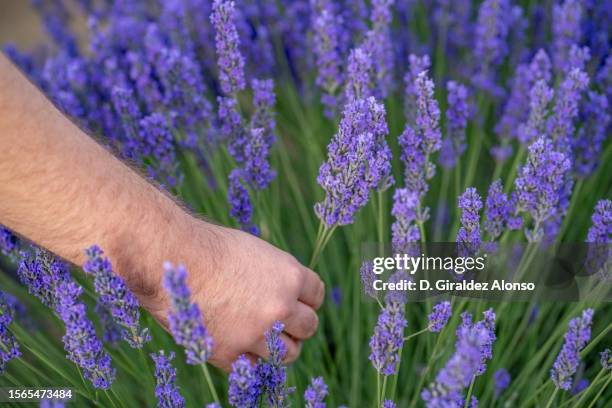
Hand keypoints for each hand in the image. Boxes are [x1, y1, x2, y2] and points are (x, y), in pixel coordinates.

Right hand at [143, 218, 324, 370]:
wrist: (171, 257)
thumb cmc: (209, 247)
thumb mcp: (254, 251)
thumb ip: (275, 275)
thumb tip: (286, 293)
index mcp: (290, 276)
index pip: (317, 296)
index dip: (306, 299)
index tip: (296, 301)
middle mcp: (280, 307)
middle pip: (309, 327)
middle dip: (297, 325)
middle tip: (281, 322)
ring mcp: (256, 333)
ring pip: (288, 353)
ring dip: (278, 346)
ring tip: (262, 337)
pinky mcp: (230, 353)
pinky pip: (252, 367)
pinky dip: (247, 359)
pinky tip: (236, 344)